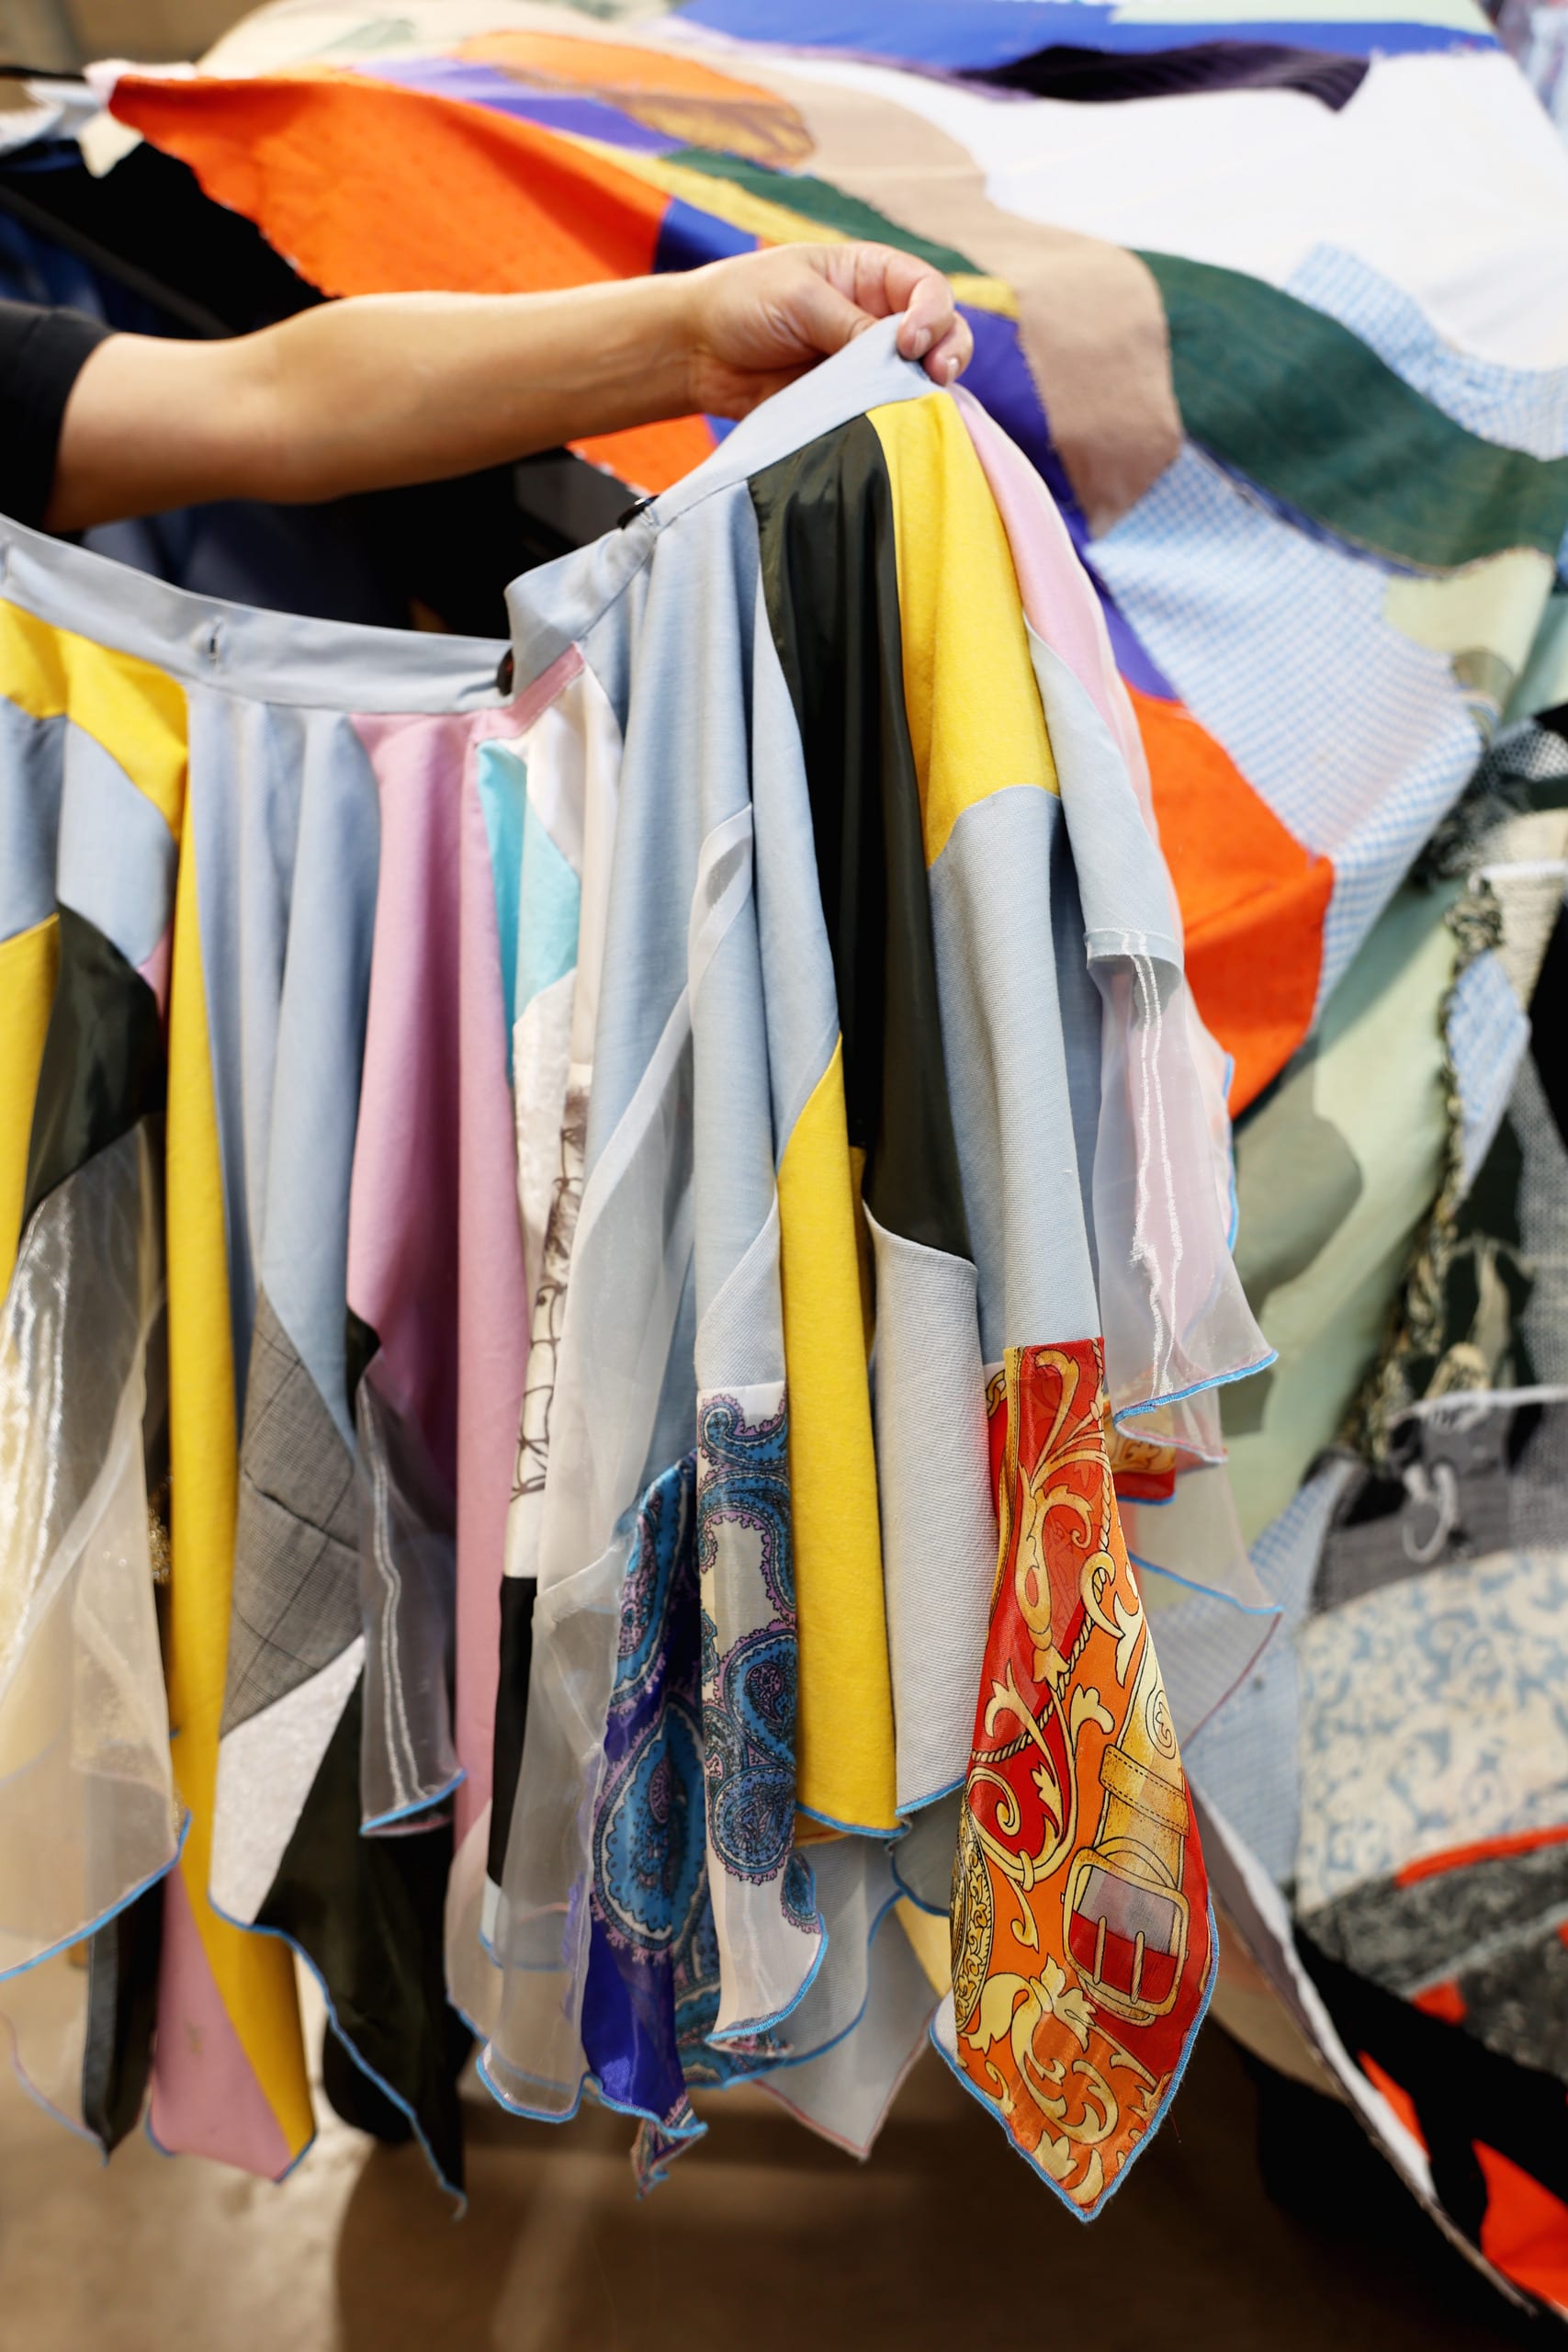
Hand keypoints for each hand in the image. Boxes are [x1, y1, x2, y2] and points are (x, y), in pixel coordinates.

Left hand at [680, 243, 973, 419]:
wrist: (698, 351)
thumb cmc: (743, 302)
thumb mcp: (800, 298)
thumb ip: (850, 325)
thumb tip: (901, 356)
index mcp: (872, 276)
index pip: (928, 291)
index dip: (931, 315)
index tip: (907, 342)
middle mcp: (879, 318)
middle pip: (942, 334)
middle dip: (949, 352)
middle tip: (935, 377)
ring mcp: (868, 365)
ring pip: (920, 379)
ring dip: (928, 392)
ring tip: (922, 406)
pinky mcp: (851, 403)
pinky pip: (885, 413)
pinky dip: (895, 421)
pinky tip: (894, 428)